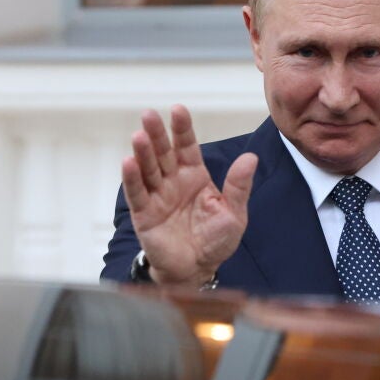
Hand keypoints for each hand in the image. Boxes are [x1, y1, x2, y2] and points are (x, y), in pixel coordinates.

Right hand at [121, 105, 257, 286]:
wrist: (197, 270)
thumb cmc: (216, 241)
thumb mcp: (234, 212)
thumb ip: (239, 185)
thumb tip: (251, 157)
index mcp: (195, 176)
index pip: (186, 146)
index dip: (182, 128)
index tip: (177, 109)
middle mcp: (173, 181)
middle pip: (163, 152)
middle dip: (157, 133)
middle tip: (149, 114)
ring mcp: (157, 196)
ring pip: (148, 169)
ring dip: (142, 152)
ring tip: (138, 136)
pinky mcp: (144, 214)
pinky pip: (137, 193)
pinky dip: (132, 178)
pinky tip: (128, 162)